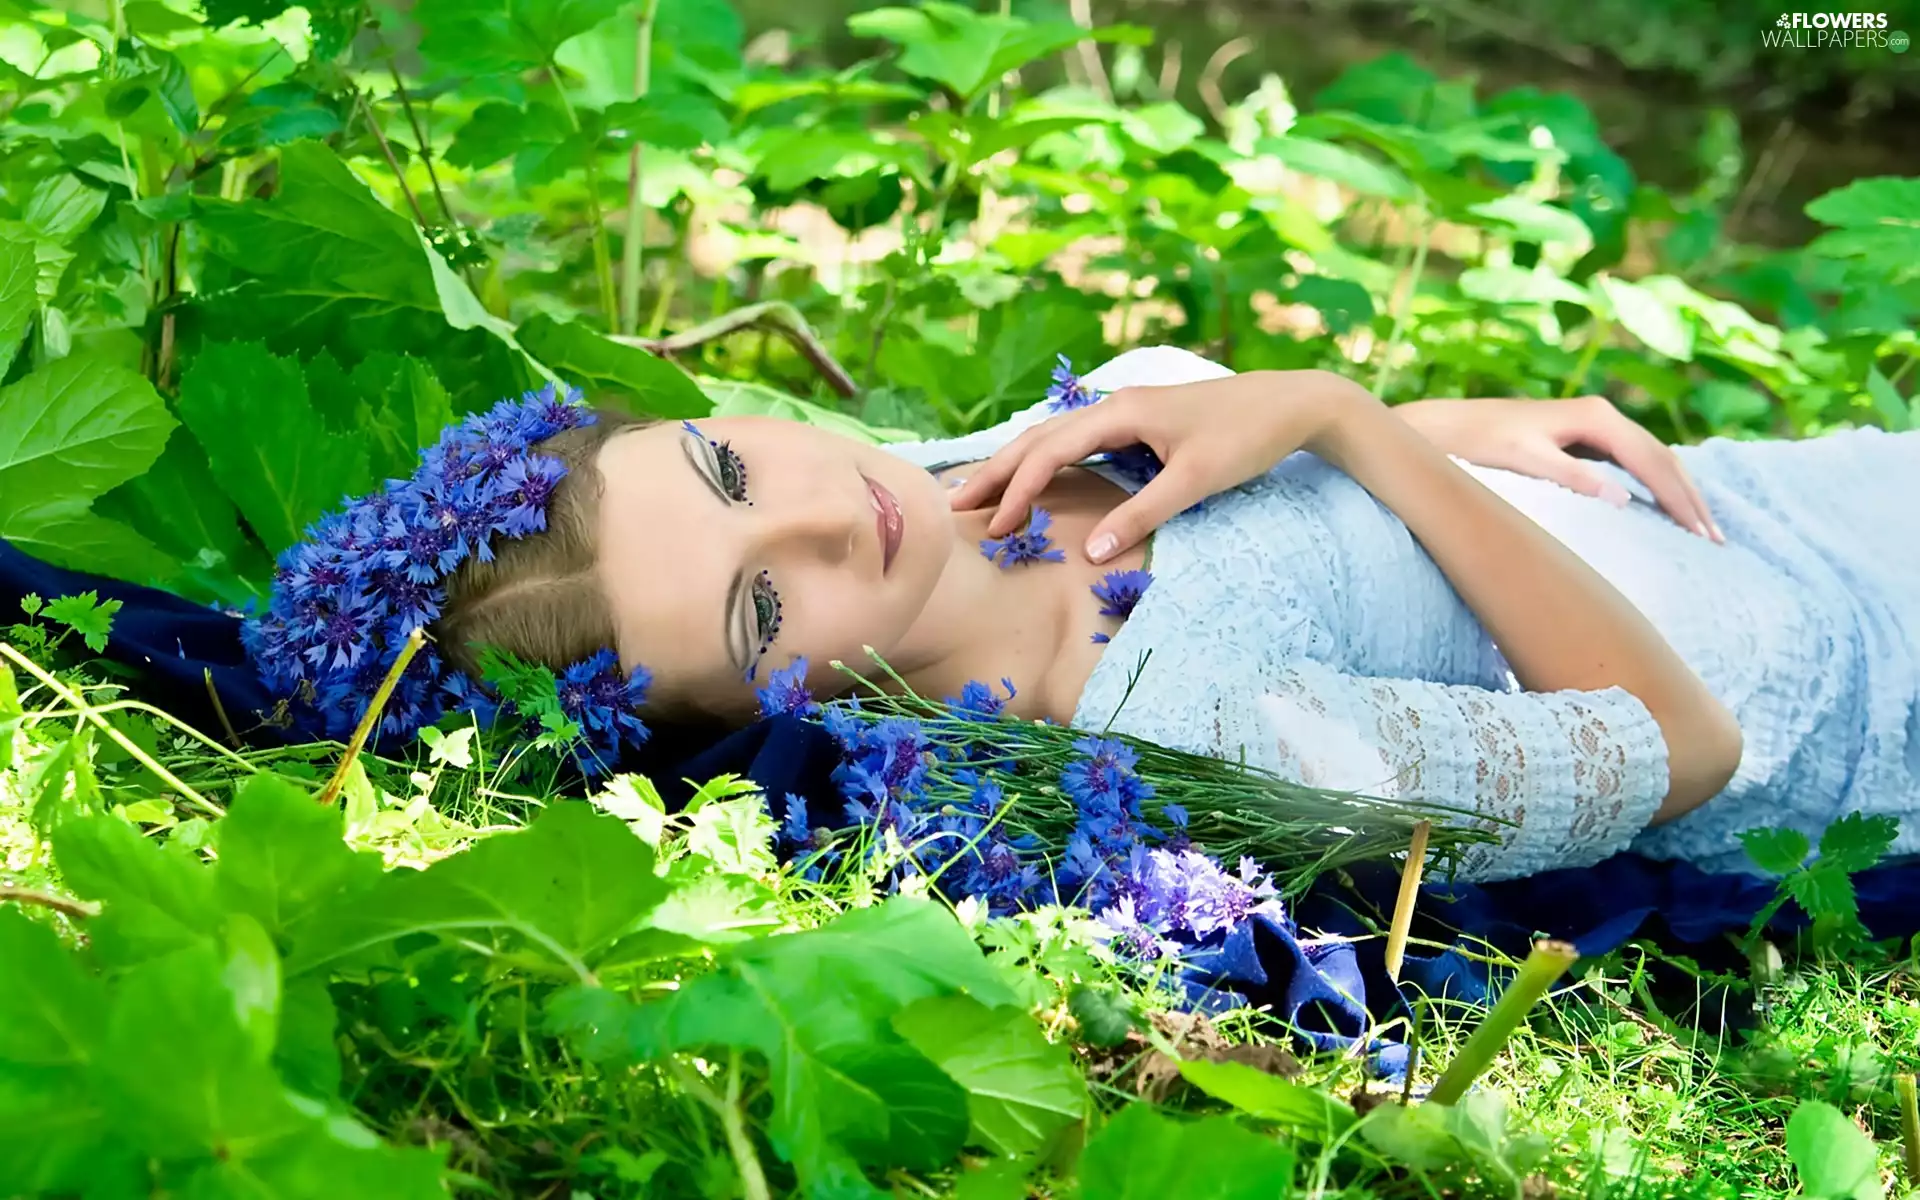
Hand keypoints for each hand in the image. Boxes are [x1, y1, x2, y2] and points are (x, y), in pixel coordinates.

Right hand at [948, 370, 1363, 563]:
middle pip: (1038, 438)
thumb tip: (1092, 552)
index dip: (1017, 491)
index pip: (1049, 453)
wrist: (1292, 402)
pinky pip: (1075, 440)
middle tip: (951, 505)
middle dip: (994, 472)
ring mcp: (1125, 410)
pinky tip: (1032, 476)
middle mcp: (1115, 404)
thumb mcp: (1197, 479)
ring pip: (1053, 436)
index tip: (994, 529)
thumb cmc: (1248, 438)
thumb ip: (1143, 514)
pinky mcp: (1138, 422)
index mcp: (1122, 411)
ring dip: (1014, 464)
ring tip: (978, 491)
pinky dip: (1044, 459)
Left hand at [1393, 395, 1722, 542]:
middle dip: (1690, 499)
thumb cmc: (1479, 444)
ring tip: (1702, 531)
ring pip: (1652, 460)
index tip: (1700, 534)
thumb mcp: (1523, 461)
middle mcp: (1600, 416)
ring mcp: (1594, 426)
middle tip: (1716, 541)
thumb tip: (1622, 498)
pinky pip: (1634, 464)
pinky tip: (1667, 510)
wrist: (1445, 428)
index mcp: (1594, 418)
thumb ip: (1571, 477)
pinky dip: (1655, 487)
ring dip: (1679, 494)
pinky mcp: (1583, 439)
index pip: (1652, 462)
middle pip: (1662, 459)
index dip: (1679, 499)